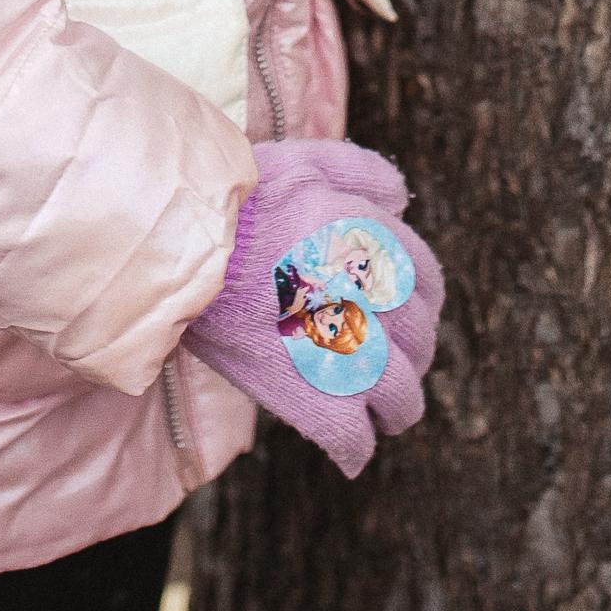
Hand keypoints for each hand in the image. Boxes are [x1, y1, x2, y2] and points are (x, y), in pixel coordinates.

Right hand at [180, 135, 441, 477]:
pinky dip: (356, 448)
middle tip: (391, 362)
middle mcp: (368, 299)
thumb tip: (402, 203)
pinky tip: (350, 448)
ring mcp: (343, 353)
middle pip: (420, 341)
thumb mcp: (306, 162)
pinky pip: (354, 440)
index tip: (405, 312)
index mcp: (370, 243)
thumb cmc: (239, 201)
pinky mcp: (311, 397)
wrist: (184, 248)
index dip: (422, 300)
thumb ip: (363, 172)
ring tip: (384, 414)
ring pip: (401, 397)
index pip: (425, 279)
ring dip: (398, 408)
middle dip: (412, 354)